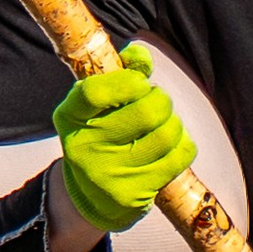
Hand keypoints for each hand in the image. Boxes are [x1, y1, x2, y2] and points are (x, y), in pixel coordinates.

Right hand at [52, 46, 195, 234]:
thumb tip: (140, 55)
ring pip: (168, 133)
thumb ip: (120, 74)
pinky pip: (179, 156)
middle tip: (156, 103)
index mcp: (69, 117)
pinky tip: (169, 146)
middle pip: (147, 111)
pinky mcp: (133, 194)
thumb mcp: (99, 105)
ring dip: (174, 123)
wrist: (93, 196)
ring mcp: (109, 174)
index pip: (96, 91)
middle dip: (161, 100)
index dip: (128, 81)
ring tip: (163, 124)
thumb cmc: (101, 135)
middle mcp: (83, 148)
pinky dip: (183, 144)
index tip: (139, 82)